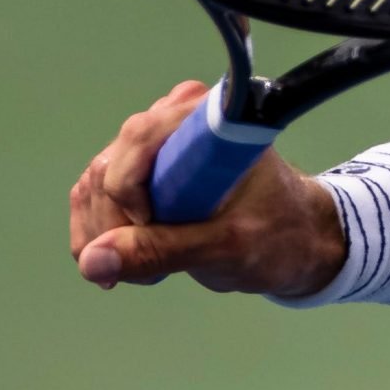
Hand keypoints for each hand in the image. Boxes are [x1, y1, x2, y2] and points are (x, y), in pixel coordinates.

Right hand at [68, 81, 346, 298]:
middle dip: (117, 226)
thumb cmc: (279, 235)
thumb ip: (163, 250)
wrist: (296, 240)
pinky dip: (100, 237)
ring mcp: (154, 145)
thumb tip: (93, 260)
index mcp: (210, 120)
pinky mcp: (139, 170)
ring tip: (152, 270)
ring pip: (94, 185)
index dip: (129, 187)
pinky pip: (93, 198)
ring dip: (107, 237)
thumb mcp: (227, 248)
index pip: (141, 136)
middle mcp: (176, 119)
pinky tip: (127, 264)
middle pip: (109, 167)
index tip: (150, 226)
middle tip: (151, 269)